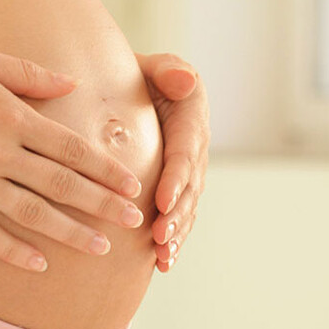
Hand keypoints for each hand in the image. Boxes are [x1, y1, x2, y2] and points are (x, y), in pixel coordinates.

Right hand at [0, 38, 145, 271]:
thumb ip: (26, 73)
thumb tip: (71, 85)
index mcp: (6, 112)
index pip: (69, 147)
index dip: (104, 168)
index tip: (131, 183)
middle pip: (59, 183)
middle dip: (101, 204)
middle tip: (132, 220)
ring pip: (28, 212)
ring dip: (68, 232)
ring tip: (99, 248)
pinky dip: (10, 250)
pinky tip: (36, 263)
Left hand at [135, 52, 209, 272]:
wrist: (133, 86)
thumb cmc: (137, 74)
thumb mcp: (152, 65)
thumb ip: (168, 71)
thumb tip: (185, 82)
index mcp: (191, 117)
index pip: (184, 152)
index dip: (175, 178)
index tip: (161, 200)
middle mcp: (195, 147)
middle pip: (189, 186)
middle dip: (176, 214)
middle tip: (159, 237)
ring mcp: (189, 169)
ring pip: (187, 206)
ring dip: (176, 232)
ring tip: (162, 256)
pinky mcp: (179, 185)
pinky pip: (181, 213)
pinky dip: (175, 238)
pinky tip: (162, 262)